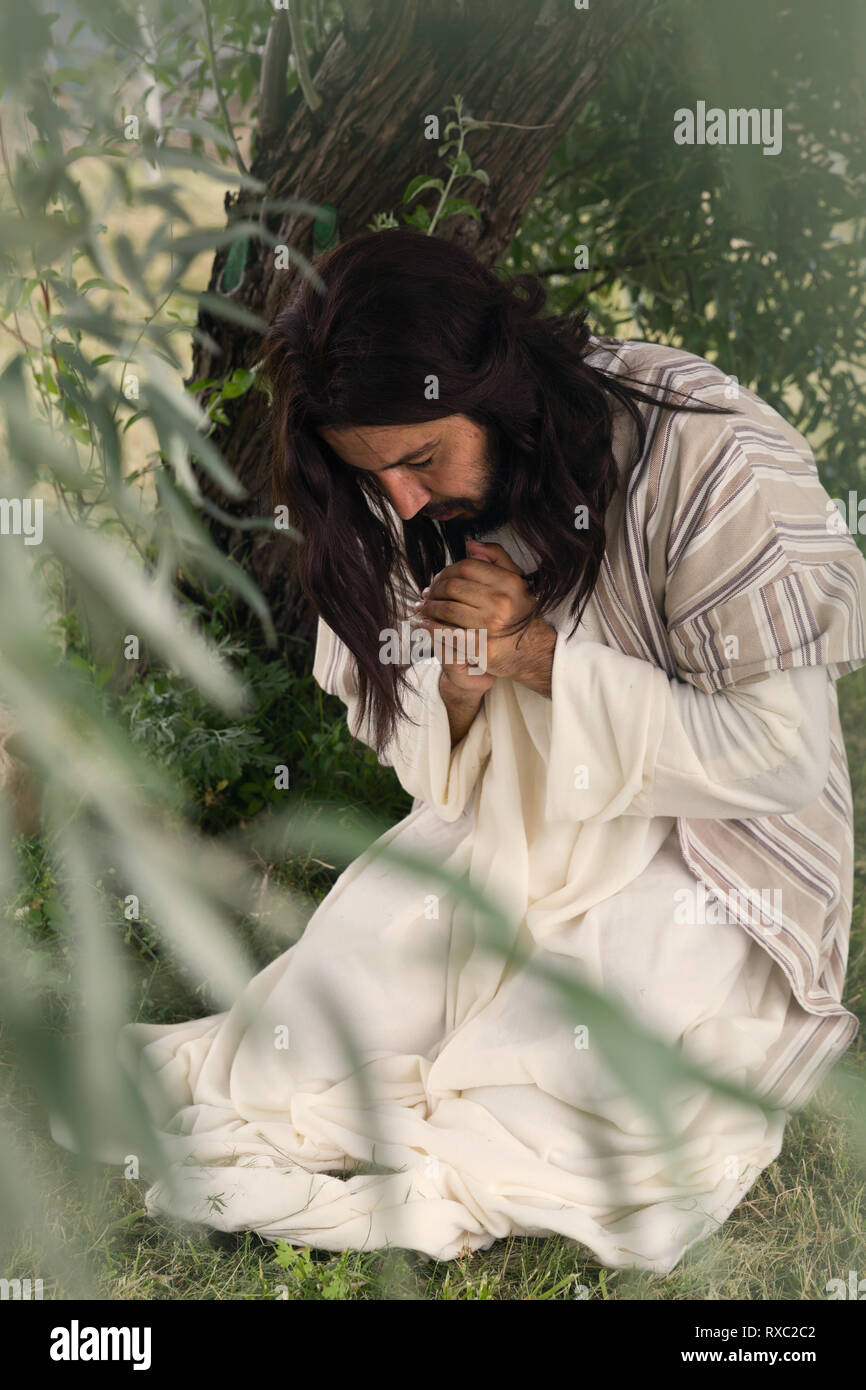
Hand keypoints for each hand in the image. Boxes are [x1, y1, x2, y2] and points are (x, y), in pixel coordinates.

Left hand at [413, 539, 556, 692]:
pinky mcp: (482, 647)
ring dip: (429, 608)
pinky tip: (425, 624)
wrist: (533, 649)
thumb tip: (469, 544)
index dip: (446, 571)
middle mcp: (501, 602)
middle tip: (426, 594)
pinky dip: (432, 627)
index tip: (437, 579)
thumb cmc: (520, 611)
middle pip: (453, 587)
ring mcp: (491, 626)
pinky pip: (449, 634)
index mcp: (508, 582)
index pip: (466, 567)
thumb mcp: (516, 580)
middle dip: (434, 590)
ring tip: (422, 607)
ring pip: (447, 610)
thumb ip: (496, 557)